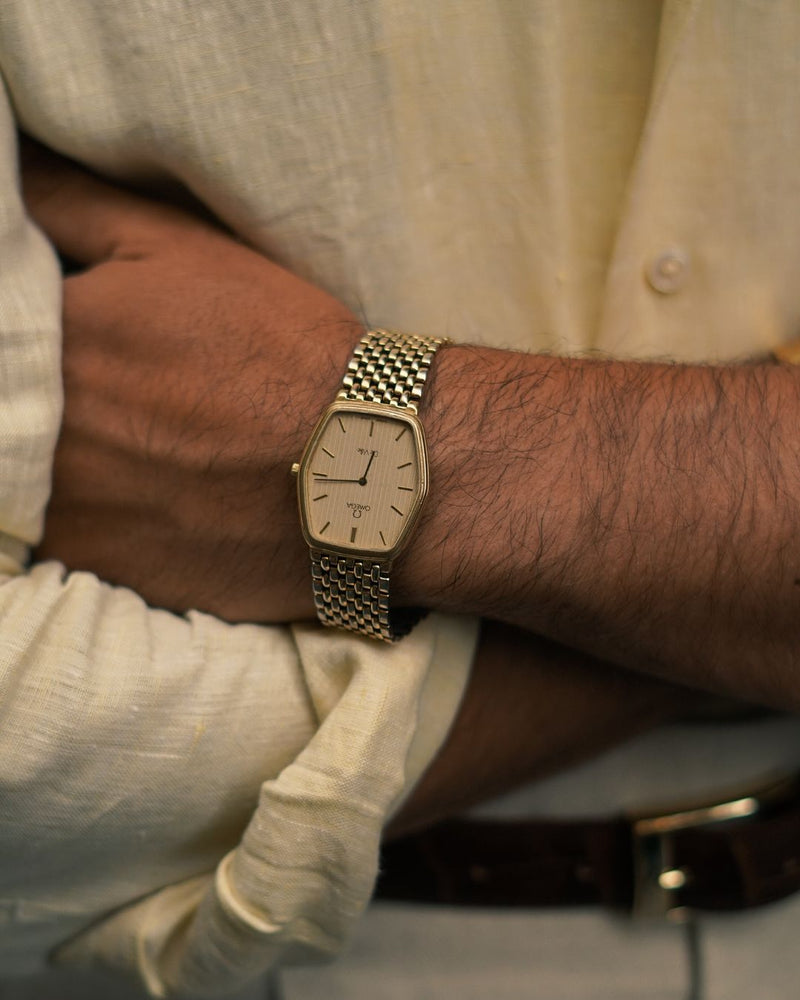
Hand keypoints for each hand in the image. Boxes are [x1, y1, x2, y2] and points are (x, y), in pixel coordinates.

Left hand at [22, 141, 363, 622]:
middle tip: (115, 391)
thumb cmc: (280, 350)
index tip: (68, 344)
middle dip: (38, 394)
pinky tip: (135, 487)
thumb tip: (14, 172)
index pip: (0, 330)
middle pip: (8, 407)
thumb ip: (75, 207)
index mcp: (52, 337)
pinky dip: (79, 508)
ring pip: (20, 474)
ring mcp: (64, 508)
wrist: (363, 468)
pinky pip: (53, 534)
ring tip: (128, 438)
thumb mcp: (182, 248)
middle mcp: (40, 430)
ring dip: (54, 452)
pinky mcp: (100, 565)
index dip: (25, 332)